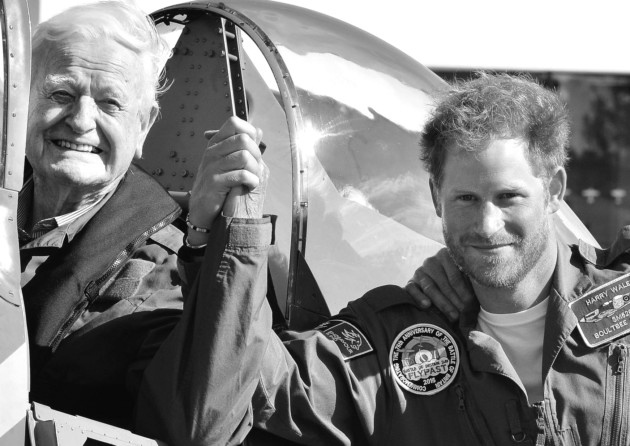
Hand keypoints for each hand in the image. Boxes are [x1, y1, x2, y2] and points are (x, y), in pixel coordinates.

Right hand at [187, 117, 264, 239]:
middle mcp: (212, 152)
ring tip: (253, 178)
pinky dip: (251, 180)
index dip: (249, 132)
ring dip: (255, 169)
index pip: (234, 123)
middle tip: (255, 168)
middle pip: (243, 139)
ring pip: (244, 156)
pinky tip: (249, 185)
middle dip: (256, 154)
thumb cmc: (218, 186)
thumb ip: (242, 147)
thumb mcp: (228, 163)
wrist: (202, 210)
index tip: (253, 148)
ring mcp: (212, 166)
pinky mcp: (215, 182)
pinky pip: (241, 175)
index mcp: (216, 144)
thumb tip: (258, 131)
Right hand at [405, 248, 474, 320]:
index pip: (456, 276)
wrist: (440, 288)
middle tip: (464, 314)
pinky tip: (427, 306)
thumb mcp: (467, 282)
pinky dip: (419, 297)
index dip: (464, 292)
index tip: (471, 305)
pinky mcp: (411, 282)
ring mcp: (420, 271)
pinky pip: (412, 289)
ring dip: (443, 303)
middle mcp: (432, 261)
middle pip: (444, 283)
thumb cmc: (460, 287)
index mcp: (447, 255)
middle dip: (456, 300)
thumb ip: (472, 284)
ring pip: (430, 287)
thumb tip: (484, 297)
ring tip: (453, 316)